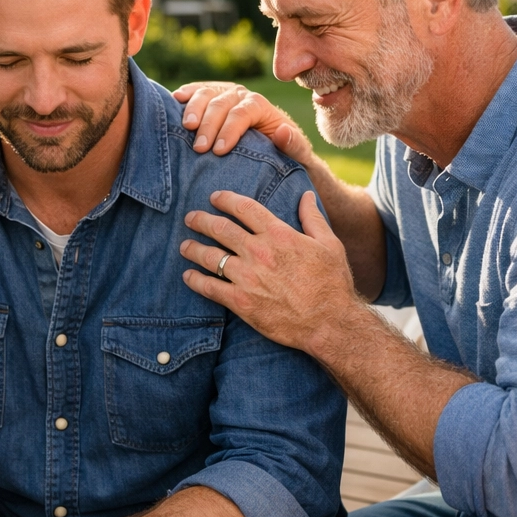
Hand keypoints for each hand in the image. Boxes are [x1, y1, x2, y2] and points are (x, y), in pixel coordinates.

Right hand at [172, 82, 315, 163]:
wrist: (273, 148)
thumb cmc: (285, 153)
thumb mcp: (298, 153)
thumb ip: (294, 144)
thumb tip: (283, 131)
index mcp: (260, 106)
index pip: (242, 113)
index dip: (229, 130)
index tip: (218, 151)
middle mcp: (241, 95)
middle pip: (221, 104)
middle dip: (209, 125)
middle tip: (199, 148)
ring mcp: (223, 93)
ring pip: (206, 93)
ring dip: (193, 109)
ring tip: (186, 127)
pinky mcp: (210, 96)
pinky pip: (196, 91)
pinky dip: (185, 94)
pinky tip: (175, 100)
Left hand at [180, 189, 359, 353]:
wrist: (329, 323)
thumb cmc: (332, 283)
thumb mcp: (329, 244)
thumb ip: (312, 217)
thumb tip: (306, 194)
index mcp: (279, 234)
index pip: (244, 208)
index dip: (225, 199)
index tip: (214, 197)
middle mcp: (259, 252)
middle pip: (220, 229)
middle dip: (201, 220)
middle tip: (191, 218)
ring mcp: (248, 277)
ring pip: (210, 256)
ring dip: (193, 248)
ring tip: (185, 246)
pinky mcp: (241, 302)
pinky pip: (210, 287)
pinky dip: (195, 280)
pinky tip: (188, 276)